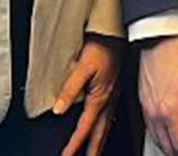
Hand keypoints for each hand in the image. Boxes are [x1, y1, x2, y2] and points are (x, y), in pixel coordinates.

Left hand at [55, 35, 121, 155]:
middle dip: (92, 150)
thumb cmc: (103, 46)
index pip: (84, 129)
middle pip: (99, 134)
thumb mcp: (83, 67)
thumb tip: (58, 109)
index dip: (74, 144)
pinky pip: (110, 116)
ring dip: (99, 141)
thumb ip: (70, 89)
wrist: (118, 34)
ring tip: (94, 151)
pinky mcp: (115, 89)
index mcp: (99, 98)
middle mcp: (108, 100)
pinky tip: (103, 126)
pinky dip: (105, 128)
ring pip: (106, 126)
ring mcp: (113, 96)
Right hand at [138, 35, 177, 155]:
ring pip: (157, 138)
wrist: (159, 34)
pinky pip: (151, 126)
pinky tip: (170, 130)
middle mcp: (155, 112)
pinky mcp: (143, 99)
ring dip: (170, 146)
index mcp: (170, 109)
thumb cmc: (177, 52)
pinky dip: (161, 134)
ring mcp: (147, 106)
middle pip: (168, 146)